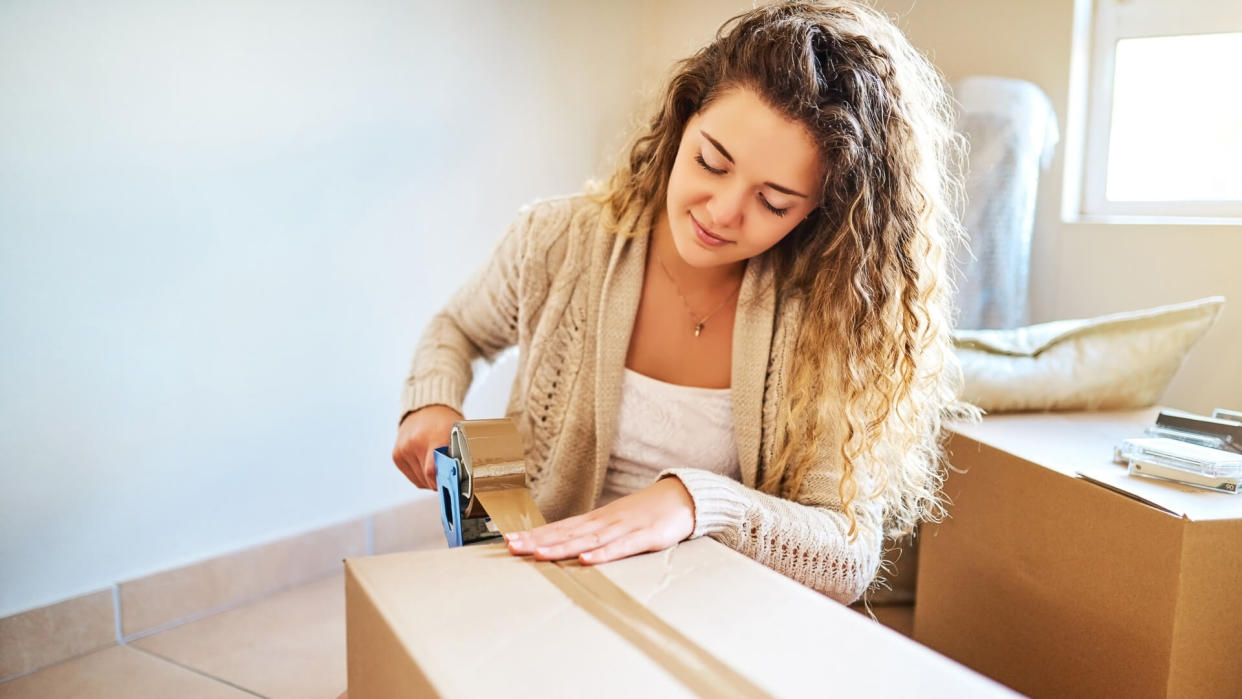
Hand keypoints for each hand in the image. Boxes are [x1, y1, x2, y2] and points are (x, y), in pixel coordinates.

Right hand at [392, 405, 463, 489]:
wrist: (425, 408)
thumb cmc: (444, 422)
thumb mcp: (457, 433)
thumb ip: (458, 454)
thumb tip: (458, 479)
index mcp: (434, 436)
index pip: (433, 470)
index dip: (443, 483)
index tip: (453, 486)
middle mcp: (415, 443)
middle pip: (428, 479)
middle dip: (441, 482)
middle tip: (450, 474)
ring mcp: (403, 449)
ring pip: (420, 481)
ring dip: (431, 480)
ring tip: (438, 466)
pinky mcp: (396, 455)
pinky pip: (412, 478)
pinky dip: (422, 477)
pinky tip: (428, 465)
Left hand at [504, 477, 695, 563]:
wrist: (684, 496)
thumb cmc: (649, 511)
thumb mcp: (618, 521)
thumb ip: (595, 533)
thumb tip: (568, 545)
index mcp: (598, 519)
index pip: (561, 527)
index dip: (535, 534)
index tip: (510, 540)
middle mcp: (606, 521)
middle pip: (568, 533)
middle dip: (539, 540)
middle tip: (512, 546)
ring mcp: (626, 527)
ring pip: (589, 539)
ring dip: (563, 547)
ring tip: (539, 553)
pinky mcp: (647, 535)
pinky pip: (623, 546)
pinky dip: (604, 553)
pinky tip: (587, 559)